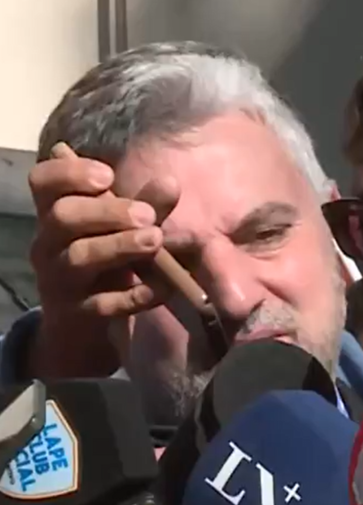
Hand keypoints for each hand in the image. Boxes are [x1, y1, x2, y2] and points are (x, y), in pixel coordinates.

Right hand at [27, 143, 179, 378]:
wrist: (84, 323)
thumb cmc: (105, 260)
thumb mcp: (123, 229)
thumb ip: (146, 206)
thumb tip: (170, 182)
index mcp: (55, 211)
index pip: (43, 180)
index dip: (70, 173)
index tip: (108, 176)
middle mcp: (49, 242)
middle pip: (63, 216)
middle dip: (108, 211)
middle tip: (148, 215)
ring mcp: (59, 279)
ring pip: (79, 257)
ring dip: (120, 246)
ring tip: (156, 239)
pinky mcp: (76, 314)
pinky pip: (101, 304)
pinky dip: (133, 296)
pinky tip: (160, 289)